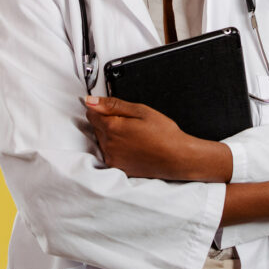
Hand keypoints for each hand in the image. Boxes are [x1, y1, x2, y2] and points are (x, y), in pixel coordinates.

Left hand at [83, 96, 230, 181]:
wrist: (177, 158)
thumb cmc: (163, 134)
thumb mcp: (140, 111)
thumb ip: (113, 105)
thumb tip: (91, 100)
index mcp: (112, 128)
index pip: (91, 113)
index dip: (102, 108)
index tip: (114, 110)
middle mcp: (108, 145)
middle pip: (96, 127)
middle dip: (107, 122)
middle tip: (130, 123)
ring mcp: (112, 158)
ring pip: (102, 140)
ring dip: (111, 136)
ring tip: (134, 136)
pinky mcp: (117, 167)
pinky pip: (108, 153)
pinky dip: (116, 149)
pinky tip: (132, 146)